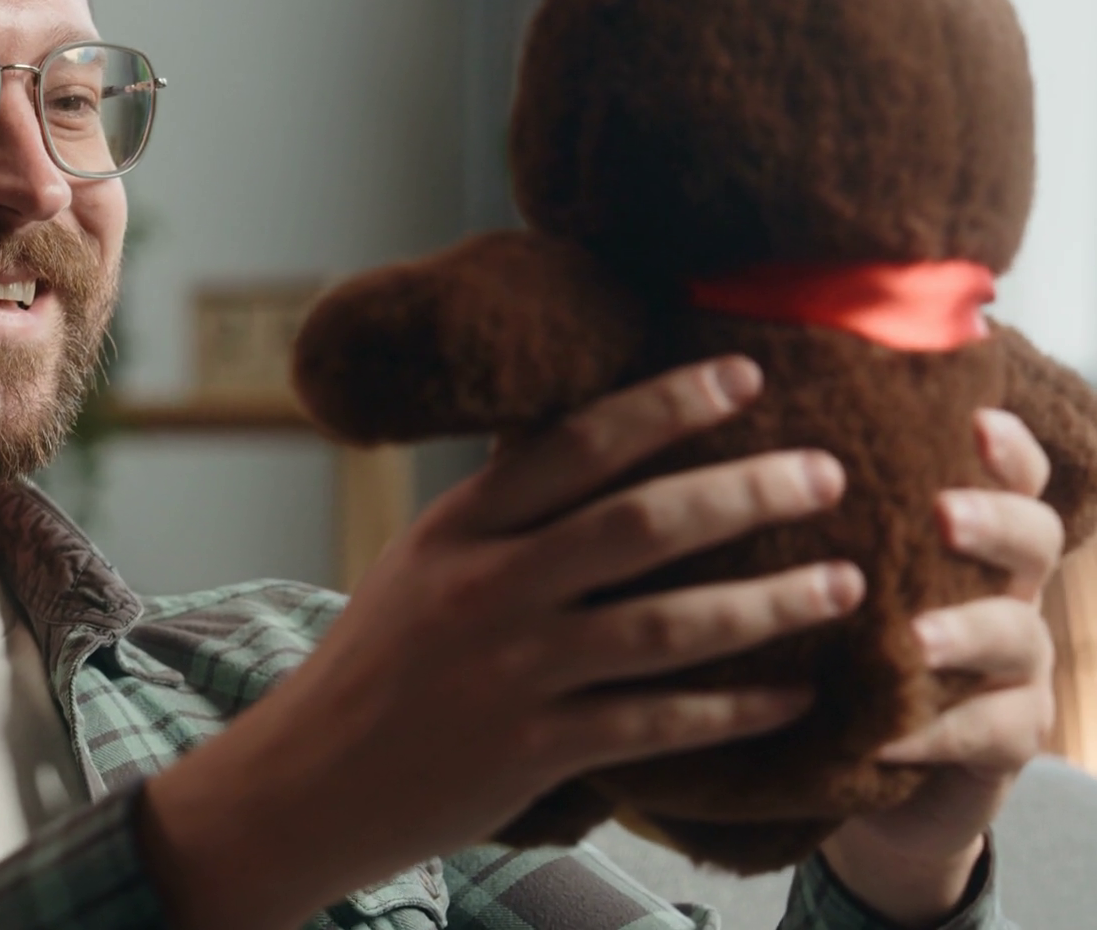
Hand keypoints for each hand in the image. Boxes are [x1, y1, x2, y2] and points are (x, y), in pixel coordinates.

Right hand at [140, 358, 859, 929]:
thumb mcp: (419, 563)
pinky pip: (658, 724)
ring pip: (667, 628)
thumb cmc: (375, 663)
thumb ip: (498, 509)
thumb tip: (580, 434)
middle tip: (825, 472)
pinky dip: (734, 709)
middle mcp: (487, 589)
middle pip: (640, 524)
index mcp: (458, 529)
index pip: (575, 445)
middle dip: (746, 492)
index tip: (743, 376)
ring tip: (845, 583)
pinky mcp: (535, 750)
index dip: (667, 405)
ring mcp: (513, 672)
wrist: (309, 778)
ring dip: (768, 603)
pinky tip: (795, 695)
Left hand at [820, 409, 1063, 927]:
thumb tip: (735, 421)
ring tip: (913, 638)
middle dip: (996, 520)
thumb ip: (814, 512)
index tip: (973, 420)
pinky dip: (940, 732)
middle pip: (1035, 538)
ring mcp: (1014, 665)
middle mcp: (1004, 587)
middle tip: (941, 513)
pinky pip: (993, 732)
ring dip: (967, 632)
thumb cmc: (835, 638)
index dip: (1005, 447)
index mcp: (968, 534)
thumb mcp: (825, 566)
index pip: (1009, 474)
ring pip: (1020, 636)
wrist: (865, 757)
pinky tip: (888, 737)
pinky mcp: (1004, 737)